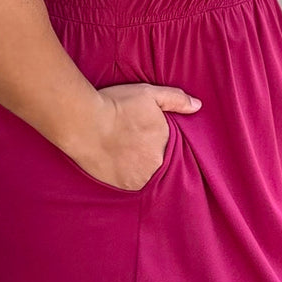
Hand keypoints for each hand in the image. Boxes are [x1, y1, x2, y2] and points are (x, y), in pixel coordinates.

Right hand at [65, 83, 202, 190]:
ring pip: (147, 176)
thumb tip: (197, 106)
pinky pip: (131, 184)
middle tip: (138, 145)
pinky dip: (129, 176)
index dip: (165, 144)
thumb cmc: (117, 106)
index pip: (175, 151)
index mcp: (166, 147)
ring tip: (131, 156)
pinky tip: (121, 164)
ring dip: (142, 169)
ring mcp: (137, 179)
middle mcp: (155, 168)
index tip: (154, 138)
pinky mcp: (120, 186)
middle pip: (161, 165)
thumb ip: (175, 99)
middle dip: (153, 157)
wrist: (84, 122)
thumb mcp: (149, 95)